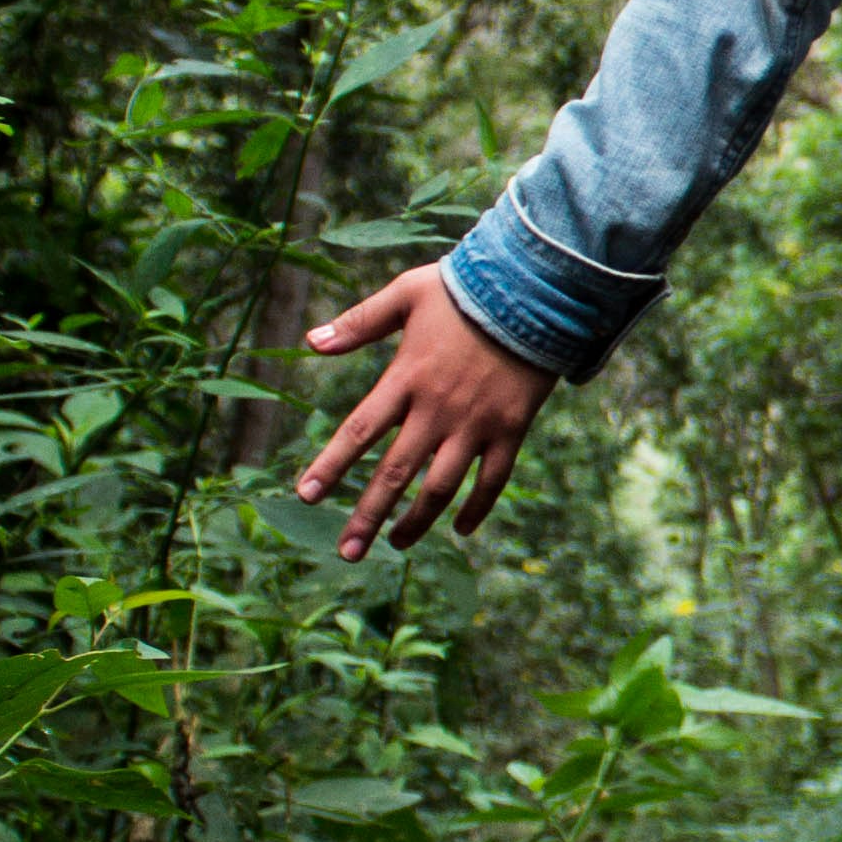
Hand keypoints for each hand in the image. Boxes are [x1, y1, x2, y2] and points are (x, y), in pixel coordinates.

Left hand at [294, 265, 553, 560]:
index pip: (359, 431)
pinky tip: (459, 529)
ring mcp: (476, 423)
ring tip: (396, 544)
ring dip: (416, 520)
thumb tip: (310, 342)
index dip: (331, 466)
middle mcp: (437, 409)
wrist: (536, 290)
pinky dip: (476, 508)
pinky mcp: (511, 428)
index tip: (306, 496)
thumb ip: (359, 322)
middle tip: (347, 552)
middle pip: (395, 473)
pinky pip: (492, 480)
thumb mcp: (406, 294)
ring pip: (441, 486)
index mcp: (407, 378)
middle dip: (368, 516)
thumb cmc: (466, 289)